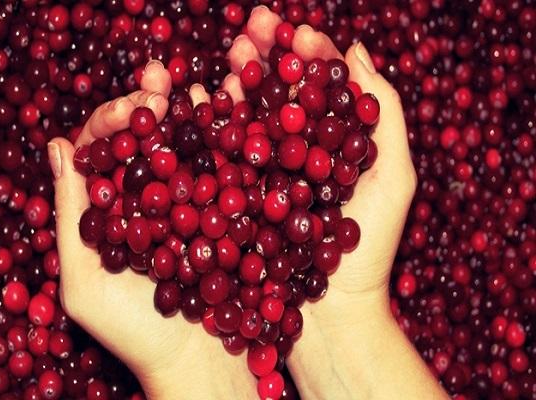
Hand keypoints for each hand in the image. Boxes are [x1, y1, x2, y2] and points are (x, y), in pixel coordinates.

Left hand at [47, 63, 256, 398]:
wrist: (199, 361)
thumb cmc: (134, 334)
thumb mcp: (83, 283)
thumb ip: (71, 217)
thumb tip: (59, 147)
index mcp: (106, 209)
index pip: (101, 150)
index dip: (111, 121)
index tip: (132, 108)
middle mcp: (145, 199)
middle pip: (142, 141)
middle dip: (150, 104)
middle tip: (160, 79)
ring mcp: (186, 202)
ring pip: (182, 146)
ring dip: (187, 110)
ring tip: (193, 82)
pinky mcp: (223, 210)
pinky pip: (220, 166)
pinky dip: (223, 135)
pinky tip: (227, 106)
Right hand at [222, 5, 414, 320]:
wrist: (332, 316)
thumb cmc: (369, 252)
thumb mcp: (394, 178)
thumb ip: (383, 113)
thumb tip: (356, 51)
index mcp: (337, 142)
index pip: (322, 86)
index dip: (309, 55)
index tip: (295, 32)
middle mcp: (299, 151)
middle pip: (281, 93)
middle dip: (268, 56)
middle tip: (253, 24)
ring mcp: (266, 172)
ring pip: (250, 116)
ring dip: (238, 80)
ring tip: (230, 51)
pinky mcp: (239, 195)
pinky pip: (223, 154)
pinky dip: (211, 123)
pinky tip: (199, 94)